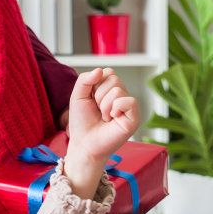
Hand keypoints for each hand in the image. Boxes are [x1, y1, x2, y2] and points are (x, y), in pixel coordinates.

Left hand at [61, 68, 138, 192]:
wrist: (84, 143)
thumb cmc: (82, 122)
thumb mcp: (78, 96)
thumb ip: (85, 80)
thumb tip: (99, 70)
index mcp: (109, 89)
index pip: (107, 72)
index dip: (95, 84)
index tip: (90, 99)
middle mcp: (121, 96)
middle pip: (113, 79)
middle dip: (99, 95)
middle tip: (98, 110)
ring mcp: (128, 106)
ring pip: (118, 89)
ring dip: (104, 104)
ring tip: (104, 117)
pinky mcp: (134, 117)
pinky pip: (129, 101)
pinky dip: (116, 108)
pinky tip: (112, 119)